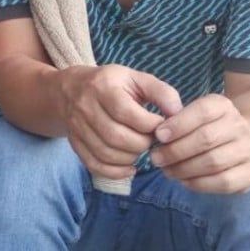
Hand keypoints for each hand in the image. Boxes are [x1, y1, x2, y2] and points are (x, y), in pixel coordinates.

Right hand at [64, 64, 182, 179]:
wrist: (71, 89)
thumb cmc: (112, 84)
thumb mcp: (136, 78)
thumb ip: (161, 92)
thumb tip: (178, 113)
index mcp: (103, 87)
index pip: (126, 113)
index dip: (149, 124)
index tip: (159, 125)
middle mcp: (86, 106)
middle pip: (116, 136)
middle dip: (141, 144)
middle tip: (150, 140)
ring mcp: (77, 127)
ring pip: (106, 153)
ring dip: (130, 159)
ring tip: (140, 150)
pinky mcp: (74, 143)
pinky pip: (94, 165)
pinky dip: (115, 172)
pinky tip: (130, 167)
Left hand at [149, 93, 249, 192]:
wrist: (243, 141)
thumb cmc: (206, 127)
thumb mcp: (193, 113)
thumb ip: (175, 118)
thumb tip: (159, 133)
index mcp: (223, 106)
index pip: (203, 111)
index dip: (178, 124)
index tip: (158, 135)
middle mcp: (239, 127)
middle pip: (206, 138)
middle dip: (176, 150)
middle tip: (156, 158)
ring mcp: (247, 151)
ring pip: (214, 162)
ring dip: (184, 169)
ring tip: (166, 170)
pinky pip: (224, 182)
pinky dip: (200, 183)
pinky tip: (184, 181)